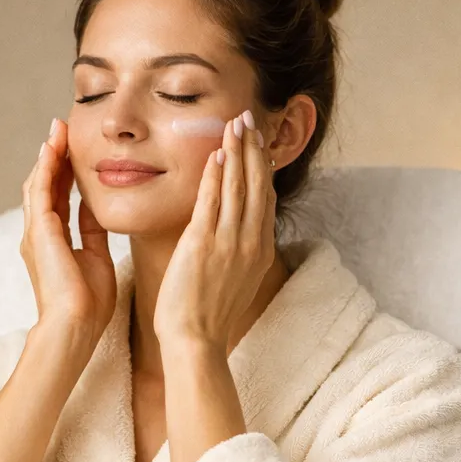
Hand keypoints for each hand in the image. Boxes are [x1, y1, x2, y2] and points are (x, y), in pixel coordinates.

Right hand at [21, 118, 116, 350]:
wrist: (75, 326)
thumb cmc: (88, 304)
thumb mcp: (96, 257)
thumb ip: (92, 231)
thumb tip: (96, 208)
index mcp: (54, 241)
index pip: (58, 197)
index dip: (65, 172)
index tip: (75, 149)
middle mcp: (40, 233)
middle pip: (45, 185)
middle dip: (54, 157)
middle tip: (62, 129)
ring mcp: (36, 232)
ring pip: (39, 183)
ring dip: (48, 155)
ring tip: (57, 130)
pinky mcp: (40, 231)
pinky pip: (40, 191)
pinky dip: (45, 167)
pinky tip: (53, 148)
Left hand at [154, 109, 276, 350]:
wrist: (195, 342)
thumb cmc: (206, 319)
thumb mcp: (232, 283)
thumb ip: (236, 256)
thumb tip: (232, 240)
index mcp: (259, 251)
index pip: (265, 199)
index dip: (262, 168)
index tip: (258, 144)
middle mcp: (250, 242)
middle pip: (258, 185)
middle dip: (254, 149)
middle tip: (250, 119)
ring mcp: (229, 242)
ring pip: (239, 187)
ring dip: (238, 151)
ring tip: (235, 124)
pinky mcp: (204, 244)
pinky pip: (213, 202)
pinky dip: (217, 176)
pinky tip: (217, 154)